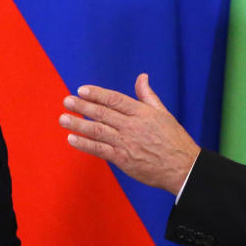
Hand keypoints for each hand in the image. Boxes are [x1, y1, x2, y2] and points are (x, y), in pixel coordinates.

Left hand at [60, 73, 199, 193]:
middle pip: (102, 113)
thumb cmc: (174, 140)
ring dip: (78, 124)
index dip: (96, 93)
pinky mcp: (122, 159)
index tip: (81, 90)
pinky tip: (72, 138)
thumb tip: (142, 77)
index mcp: (142, 113)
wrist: (182, 167)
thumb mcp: (163, 113)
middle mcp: (132, 126)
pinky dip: (84, 144)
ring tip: (63, 119)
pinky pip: (99, 150)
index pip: (114, 99)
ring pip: (97, 131)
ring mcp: (126, 143)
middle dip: (82, 106)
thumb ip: (148, 96)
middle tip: (67, 101)